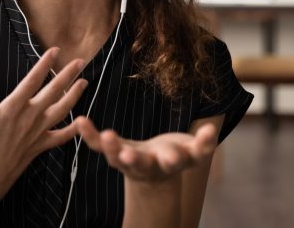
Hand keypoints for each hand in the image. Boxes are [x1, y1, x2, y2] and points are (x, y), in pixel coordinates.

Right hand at [0, 47, 87, 206]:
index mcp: (10, 111)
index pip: (32, 82)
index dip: (44, 65)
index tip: (55, 50)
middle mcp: (27, 120)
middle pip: (52, 93)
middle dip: (67, 76)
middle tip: (81, 61)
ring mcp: (35, 135)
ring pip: (61, 112)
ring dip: (74, 96)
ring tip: (85, 83)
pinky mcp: (38, 148)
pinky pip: (60, 137)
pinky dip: (72, 129)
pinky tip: (81, 122)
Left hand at [75, 117, 217, 182]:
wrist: (155, 173)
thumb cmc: (176, 156)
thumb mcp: (193, 152)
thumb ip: (203, 144)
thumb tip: (212, 131)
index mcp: (169, 164)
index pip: (173, 162)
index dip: (175, 157)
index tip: (176, 154)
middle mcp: (146, 166)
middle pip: (141, 165)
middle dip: (136, 160)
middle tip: (129, 156)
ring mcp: (127, 160)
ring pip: (116, 157)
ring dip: (110, 147)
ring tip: (105, 135)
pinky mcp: (113, 152)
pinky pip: (97, 145)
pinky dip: (88, 135)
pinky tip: (80, 120)